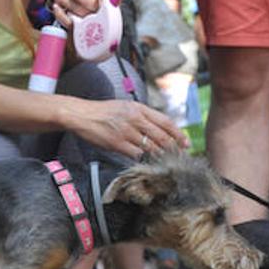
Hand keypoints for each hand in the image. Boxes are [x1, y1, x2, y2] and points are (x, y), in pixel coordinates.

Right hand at [66, 97, 188, 157]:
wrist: (82, 115)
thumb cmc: (104, 111)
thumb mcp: (126, 107)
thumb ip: (142, 116)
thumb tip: (159, 129)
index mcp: (139, 108)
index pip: (166, 122)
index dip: (178, 134)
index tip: (186, 143)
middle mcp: (135, 119)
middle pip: (162, 136)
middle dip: (173, 148)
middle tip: (179, 156)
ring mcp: (126, 131)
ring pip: (151, 147)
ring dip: (159, 156)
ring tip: (165, 161)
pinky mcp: (117, 143)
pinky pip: (136, 154)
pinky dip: (143, 159)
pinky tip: (145, 161)